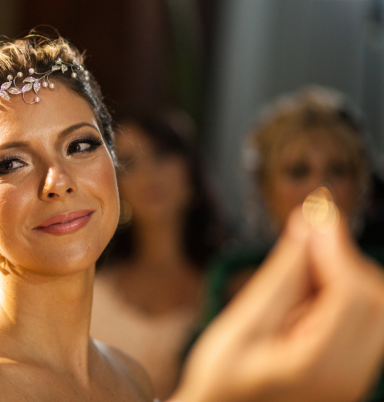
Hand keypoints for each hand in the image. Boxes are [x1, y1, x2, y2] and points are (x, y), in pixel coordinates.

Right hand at [170, 190, 383, 401]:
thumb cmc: (221, 378)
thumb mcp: (242, 323)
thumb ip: (282, 276)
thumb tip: (307, 225)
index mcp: (317, 367)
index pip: (352, 296)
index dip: (338, 248)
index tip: (314, 212)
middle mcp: (348, 377)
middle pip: (374, 300)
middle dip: (344, 257)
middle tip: (307, 230)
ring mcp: (355, 378)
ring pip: (375, 307)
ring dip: (345, 272)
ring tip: (300, 263)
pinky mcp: (353, 372)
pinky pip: (366, 320)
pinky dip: (343, 291)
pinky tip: (309, 286)